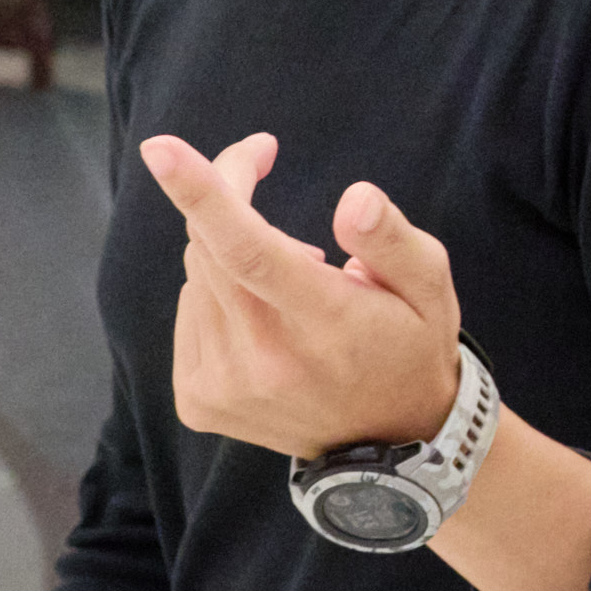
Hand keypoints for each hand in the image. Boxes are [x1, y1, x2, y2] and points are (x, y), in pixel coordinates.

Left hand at [139, 130, 462, 459]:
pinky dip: (218, 290)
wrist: (388, 440)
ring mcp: (224, 386)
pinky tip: (262, 315)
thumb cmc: (410, 342)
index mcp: (325, 323)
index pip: (250, 251)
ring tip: (290, 277)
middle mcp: (265, 361)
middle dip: (226, 190)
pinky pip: (190, 307)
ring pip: (198, 272)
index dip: (205, 195)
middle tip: (261, 161)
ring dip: (230, 249)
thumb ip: (392, 239)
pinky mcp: (198, 400)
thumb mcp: (429, 284)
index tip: (160, 150)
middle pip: (211, 246)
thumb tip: (353, 199)